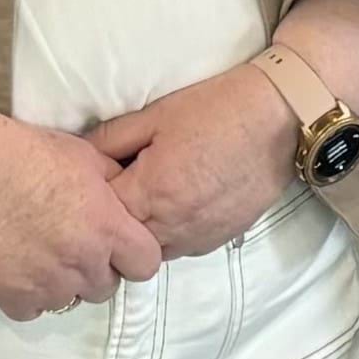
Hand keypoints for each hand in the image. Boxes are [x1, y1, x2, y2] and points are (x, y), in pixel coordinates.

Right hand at [0, 121, 163, 320]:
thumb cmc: (22, 154)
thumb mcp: (85, 155)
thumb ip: (113, 182)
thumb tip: (125, 193)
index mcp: (108, 229)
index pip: (146, 264)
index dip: (134, 255)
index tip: (118, 244)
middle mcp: (84, 264)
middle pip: (106, 287)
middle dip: (95, 269)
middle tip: (70, 243)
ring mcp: (48, 285)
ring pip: (69, 300)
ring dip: (61, 282)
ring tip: (38, 251)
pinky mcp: (12, 298)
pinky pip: (32, 309)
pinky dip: (26, 294)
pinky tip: (14, 265)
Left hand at [89, 66, 299, 259]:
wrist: (281, 117)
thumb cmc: (217, 109)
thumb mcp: (155, 114)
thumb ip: (109, 139)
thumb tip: (77, 154)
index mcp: (149, 195)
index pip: (98, 214)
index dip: (89, 196)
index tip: (92, 177)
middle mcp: (171, 227)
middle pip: (121, 240)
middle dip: (112, 218)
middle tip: (118, 185)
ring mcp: (197, 238)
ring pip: (150, 250)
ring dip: (141, 229)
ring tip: (150, 193)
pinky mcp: (218, 240)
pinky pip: (179, 246)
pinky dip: (169, 231)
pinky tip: (178, 200)